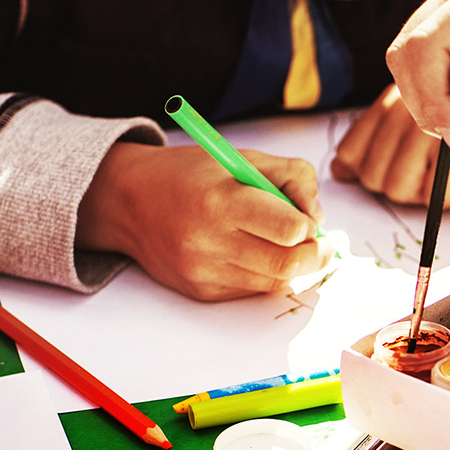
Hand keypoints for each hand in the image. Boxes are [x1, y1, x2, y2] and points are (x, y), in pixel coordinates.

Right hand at [76, 142, 333, 300]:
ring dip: (293, 267)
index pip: (291, 230)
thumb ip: (293, 178)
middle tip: (319, 244)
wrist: (129, 201)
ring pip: (275, 283)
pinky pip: (252, 291)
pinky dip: (265, 275)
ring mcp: (204, 271)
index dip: (309, 226)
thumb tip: (318, 219)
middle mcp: (210, 242)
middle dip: (315, 256)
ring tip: (286, 244)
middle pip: (289, 266)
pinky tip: (254, 254)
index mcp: (222, 202)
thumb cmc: (193, 175)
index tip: (306, 219)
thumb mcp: (243, 158)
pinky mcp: (201, 292)